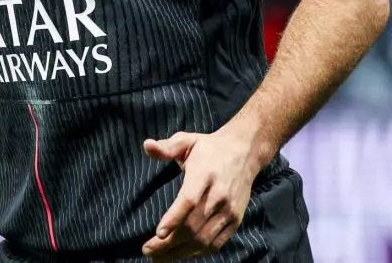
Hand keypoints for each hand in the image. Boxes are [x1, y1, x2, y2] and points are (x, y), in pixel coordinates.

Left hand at [140, 127, 258, 258]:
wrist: (244, 152)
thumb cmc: (209, 148)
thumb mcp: (187, 140)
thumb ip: (167, 146)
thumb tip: (146, 145)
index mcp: (204, 174)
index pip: (189, 200)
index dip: (174, 218)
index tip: (158, 233)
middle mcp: (219, 195)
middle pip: (194, 226)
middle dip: (169, 242)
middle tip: (147, 249)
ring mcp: (229, 211)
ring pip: (203, 239)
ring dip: (180, 252)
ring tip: (159, 257)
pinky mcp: (235, 221)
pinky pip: (215, 243)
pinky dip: (197, 252)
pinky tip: (180, 253)